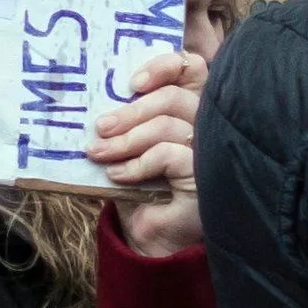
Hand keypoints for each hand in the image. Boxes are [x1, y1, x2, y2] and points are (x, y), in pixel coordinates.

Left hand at [90, 49, 205, 259]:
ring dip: (125, 139)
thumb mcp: (130, 148)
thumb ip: (125, 120)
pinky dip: (137, 163)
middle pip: (174, 97)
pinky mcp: (206, 175)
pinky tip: (118, 175)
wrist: (151, 241)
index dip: (164, 66)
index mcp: (193, 109)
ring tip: (99, 153)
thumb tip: (95, 102)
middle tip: (101, 127)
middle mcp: (209, 125)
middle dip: (130, 111)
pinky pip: (168, 153)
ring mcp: (212, 150)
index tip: (131, 84)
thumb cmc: (142, 191)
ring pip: (167, 124)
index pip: (191, 68)